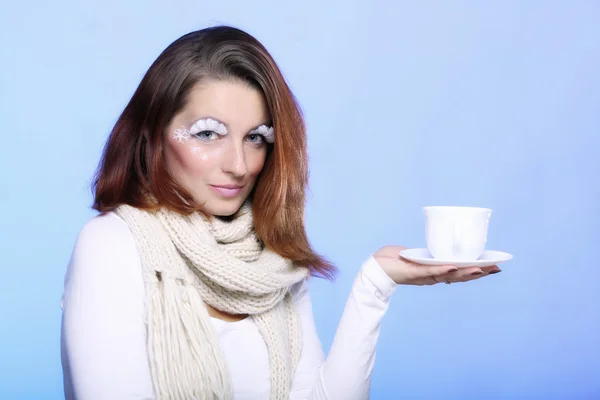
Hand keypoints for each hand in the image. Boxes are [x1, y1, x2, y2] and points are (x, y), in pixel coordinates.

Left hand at [373, 246, 500, 284]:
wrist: (374, 269)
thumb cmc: (392, 260)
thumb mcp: (415, 256)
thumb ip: (426, 254)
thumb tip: (436, 244)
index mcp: (434, 272)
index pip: (459, 272)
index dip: (476, 271)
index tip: (494, 267)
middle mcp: (432, 276)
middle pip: (459, 276)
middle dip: (478, 273)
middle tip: (495, 268)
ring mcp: (424, 276)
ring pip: (448, 275)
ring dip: (465, 272)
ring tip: (481, 268)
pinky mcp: (414, 273)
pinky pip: (430, 271)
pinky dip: (442, 269)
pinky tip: (454, 266)